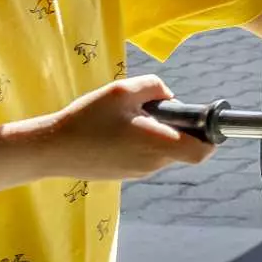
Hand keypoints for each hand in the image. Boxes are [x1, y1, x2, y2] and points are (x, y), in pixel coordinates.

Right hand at [25, 75, 212, 181]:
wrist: (51, 149)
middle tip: (152, 110)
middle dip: (177, 127)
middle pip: (182, 148)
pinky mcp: (124, 174)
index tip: (202, 120)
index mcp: (158, 144)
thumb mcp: (123, 91)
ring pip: (162, 151)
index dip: (210, 137)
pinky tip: (116, 131)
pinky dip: (141, 142)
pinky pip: (145, 157)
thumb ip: (155, 87)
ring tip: (127, 118)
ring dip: (156, 134)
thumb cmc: (87, 119)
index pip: (201, 152)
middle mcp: (152, 164)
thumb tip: (170, 97)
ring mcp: (138, 172)